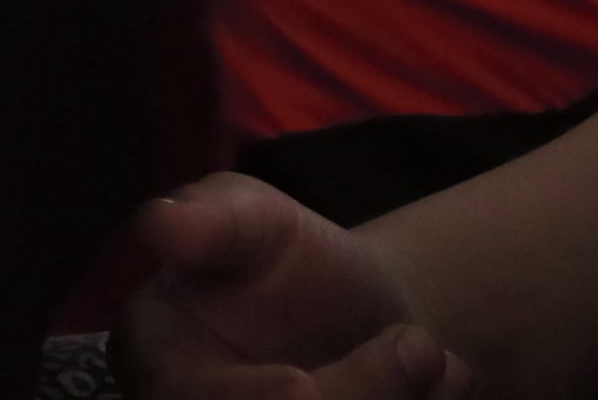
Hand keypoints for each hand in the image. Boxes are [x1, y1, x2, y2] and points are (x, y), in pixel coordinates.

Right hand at [113, 178, 472, 398]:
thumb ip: (212, 220)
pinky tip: (441, 384)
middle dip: (356, 395)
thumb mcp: (254, 216)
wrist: (360, 316)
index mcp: (156, 356)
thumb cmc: (288, 258)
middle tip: (421, 349)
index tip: (301, 384)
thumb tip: (159, 221)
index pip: (195, 398)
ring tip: (437, 362)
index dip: (256, 398)